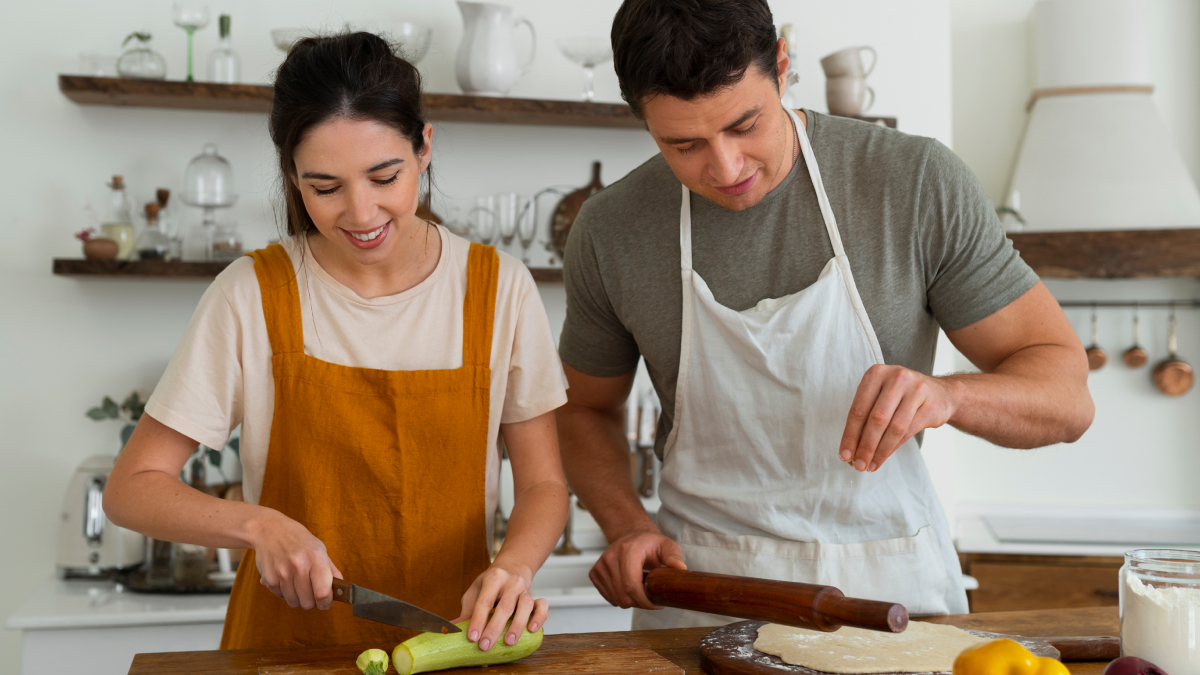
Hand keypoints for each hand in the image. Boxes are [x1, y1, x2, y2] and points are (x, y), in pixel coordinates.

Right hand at [249, 510, 340, 609]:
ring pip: (294, 602)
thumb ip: (330, 570)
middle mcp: (299, 566)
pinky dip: (285, 592)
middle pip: (308, 603)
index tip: (326, 602)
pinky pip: (281, 597)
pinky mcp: (269, 579)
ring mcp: (282, 573)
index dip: (326, 602)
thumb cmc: (298, 539)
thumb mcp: (319, 548)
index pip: (323, 593)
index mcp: (316, 558)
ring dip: (298, 597)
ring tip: (298, 582)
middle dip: (311, 600)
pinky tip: (286, 579)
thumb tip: (341, 589)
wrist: (269, 530)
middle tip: (311, 590)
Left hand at [454, 564, 546, 651]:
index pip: (485, 601)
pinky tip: (531, 629)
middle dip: (494, 628)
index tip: (472, 637)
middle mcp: (511, 582)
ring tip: (509, 641)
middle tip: (486, 645)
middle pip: (505, 605)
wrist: (512, 568)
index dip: (478, 620)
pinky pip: (542, 606)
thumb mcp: (476, 590)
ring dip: (517, 625)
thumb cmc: (491, 583)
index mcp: (493, 578)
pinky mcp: (535, 596)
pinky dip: (539, 617)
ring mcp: (525, 589)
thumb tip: (454, 628)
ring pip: (525, 605)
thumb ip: (467, 609)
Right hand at [590, 528, 685, 609]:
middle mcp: (610, 557)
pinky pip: (609, 597)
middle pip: (624, 595)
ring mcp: (600, 565)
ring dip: (632, 601)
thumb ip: (674, 556)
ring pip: (616, 599)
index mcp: (627, 550)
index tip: (657, 603)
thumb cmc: (649, 543)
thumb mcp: (667, 545)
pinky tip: (630, 588)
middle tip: (652, 598)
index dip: (644, 601)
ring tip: (642, 589)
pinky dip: (621, 598)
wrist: (630, 535)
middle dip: (640, 603)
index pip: (631, 585)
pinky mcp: (595, 573)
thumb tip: (680, 568)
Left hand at [839, 364, 956, 472]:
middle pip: (876, 419)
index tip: (844, 455)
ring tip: (870, 465)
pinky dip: (893, 448)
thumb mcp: (880, 396)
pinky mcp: (930, 405)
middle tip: (858, 465)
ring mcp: (916, 390)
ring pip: (894, 428)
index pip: (859, 409)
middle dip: (865, 446)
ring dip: (879, 451)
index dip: (850, 435)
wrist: (940, 394)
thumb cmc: (901, 396)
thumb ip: (865, 417)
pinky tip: (883, 457)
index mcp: (876, 373)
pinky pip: (908, 432)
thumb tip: (850, 449)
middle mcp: (896, 378)